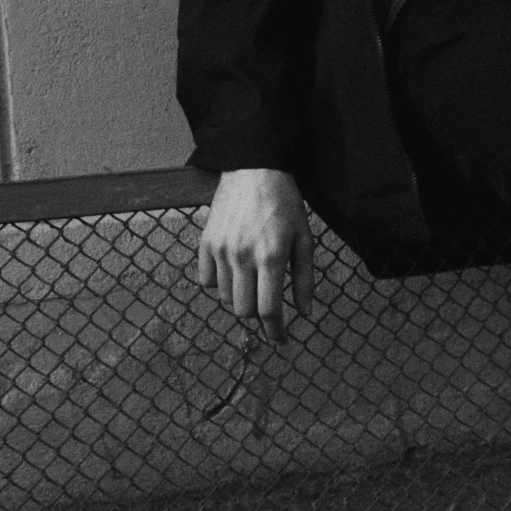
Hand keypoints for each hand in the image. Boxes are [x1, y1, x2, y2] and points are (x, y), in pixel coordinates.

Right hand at [195, 168, 315, 340]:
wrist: (254, 170)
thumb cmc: (285, 205)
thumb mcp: (305, 240)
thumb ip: (305, 279)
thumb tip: (305, 312)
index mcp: (271, 257)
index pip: (268, 310)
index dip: (275, 331)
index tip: (280, 340)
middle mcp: (242, 257)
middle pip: (244, 310)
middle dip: (258, 315)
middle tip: (269, 306)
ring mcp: (220, 250)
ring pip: (225, 298)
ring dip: (241, 298)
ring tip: (254, 281)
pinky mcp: (205, 243)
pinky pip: (206, 281)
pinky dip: (220, 284)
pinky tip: (234, 272)